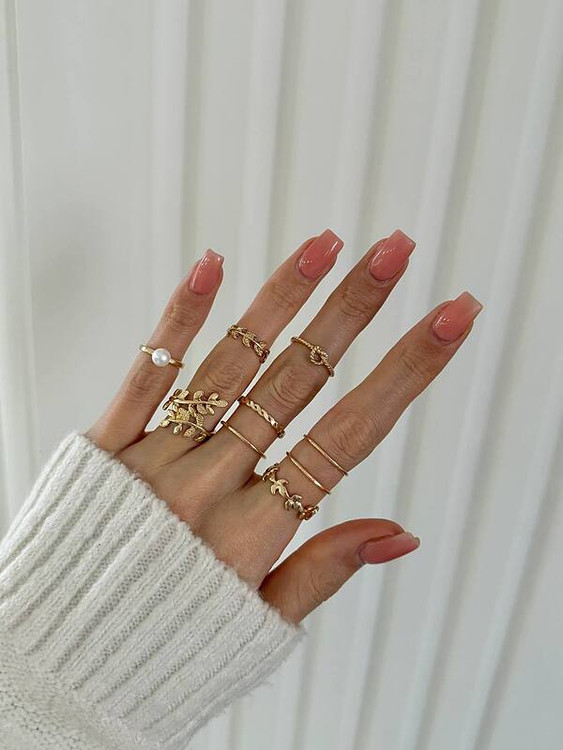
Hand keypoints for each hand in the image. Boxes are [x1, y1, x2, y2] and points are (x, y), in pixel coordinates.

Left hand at [85, 229, 481, 623]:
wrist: (62, 656)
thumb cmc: (165, 643)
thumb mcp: (260, 623)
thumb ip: (328, 569)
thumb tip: (401, 534)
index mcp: (256, 532)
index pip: (351, 436)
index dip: (407, 373)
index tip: (447, 321)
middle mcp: (210, 485)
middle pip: (299, 383)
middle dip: (354, 312)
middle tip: (394, 253)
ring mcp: (156, 459)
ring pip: (231, 365)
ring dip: (281, 299)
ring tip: (324, 246)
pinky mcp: (107, 444)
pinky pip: (147, 372)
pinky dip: (180, 317)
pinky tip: (212, 267)